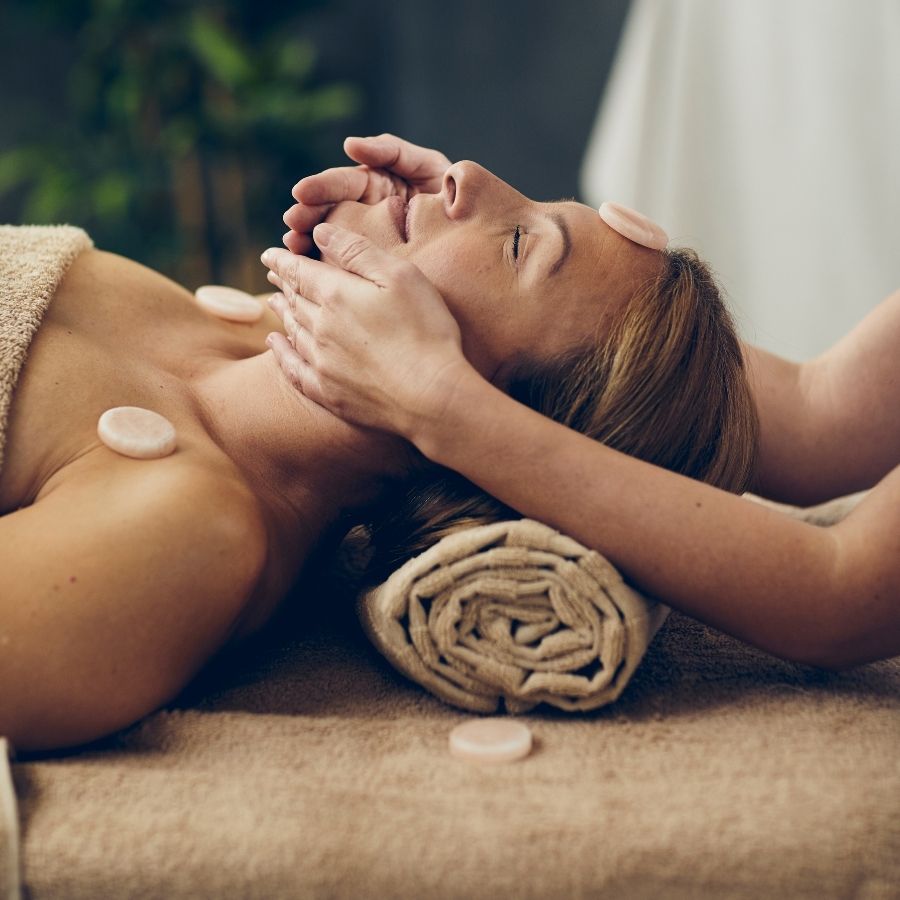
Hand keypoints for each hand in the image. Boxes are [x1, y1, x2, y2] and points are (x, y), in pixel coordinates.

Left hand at [262, 222, 472, 438]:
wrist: (431, 397)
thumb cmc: (425, 331)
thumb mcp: (400, 276)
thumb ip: (357, 251)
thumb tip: (319, 233)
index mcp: (336, 295)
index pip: (299, 272)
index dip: (282, 261)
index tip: (269, 254)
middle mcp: (320, 328)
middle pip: (294, 300)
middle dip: (284, 284)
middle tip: (274, 275)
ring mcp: (322, 363)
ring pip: (293, 331)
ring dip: (283, 314)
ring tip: (274, 303)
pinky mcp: (329, 393)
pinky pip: (293, 369)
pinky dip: (280, 353)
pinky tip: (274, 345)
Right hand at [282, 134, 450, 255]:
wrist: (483, 242)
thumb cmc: (457, 198)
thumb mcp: (430, 167)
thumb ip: (394, 151)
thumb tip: (349, 145)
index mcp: (376, 185)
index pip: (342, 184)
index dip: (320, 187)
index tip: (300, 193)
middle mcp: (367, 212)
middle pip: (329, 211)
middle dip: (307, 216)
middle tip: (292, 224)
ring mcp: (369, 240)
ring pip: (332, 239)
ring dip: (309, 241)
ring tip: (294, 246)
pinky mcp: (375, 266)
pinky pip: (348, 265)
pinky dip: (328, 267)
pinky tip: (312, 271)